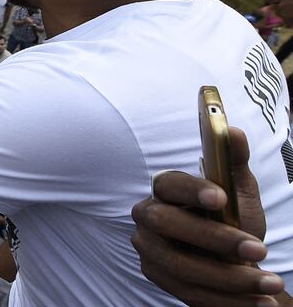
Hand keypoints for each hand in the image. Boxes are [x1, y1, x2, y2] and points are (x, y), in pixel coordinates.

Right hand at [131, 127, 286, 305]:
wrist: (233, 263)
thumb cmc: (232, 221)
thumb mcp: (240, 193)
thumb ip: (234, 162)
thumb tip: (231, 129)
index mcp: (165, 190)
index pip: (168, 183)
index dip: (191, 189)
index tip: (221, 197)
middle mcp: (148, 218)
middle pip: (167, 226)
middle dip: (215, 240)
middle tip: (260, 250)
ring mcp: (149, 250)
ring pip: (181, 266)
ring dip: (230, 279)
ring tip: (270, 284)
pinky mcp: (157, 278)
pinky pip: (190, 294)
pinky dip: (228, 301)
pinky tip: (259, 302)